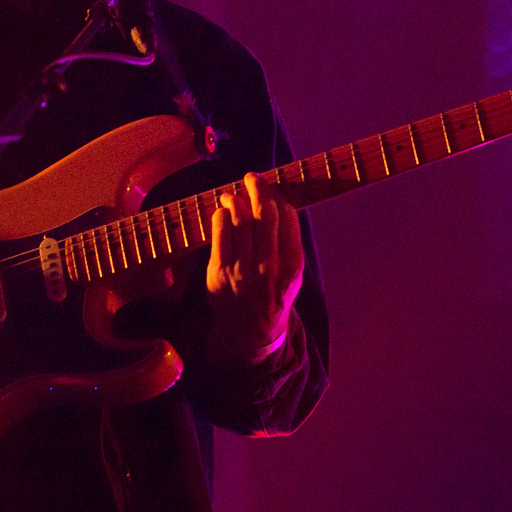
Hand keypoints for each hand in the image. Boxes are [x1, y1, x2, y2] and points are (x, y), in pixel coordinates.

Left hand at [206, 172, 303, 360]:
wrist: (251, 332)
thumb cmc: (273, 294)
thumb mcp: (292, 274)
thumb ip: (287, 241)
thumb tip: (276, 200)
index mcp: (292, 267)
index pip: (287, 218)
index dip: (277, 196)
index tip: (270, 186)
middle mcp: (268, 269)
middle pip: (264, 215)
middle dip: (258, 189)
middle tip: (252, 179)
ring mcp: (242, 272)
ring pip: (239, 221)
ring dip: (235, 200)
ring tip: (232, 195)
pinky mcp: (219, 274)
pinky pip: (219, 234)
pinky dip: (220, 217)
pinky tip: (221, 212)